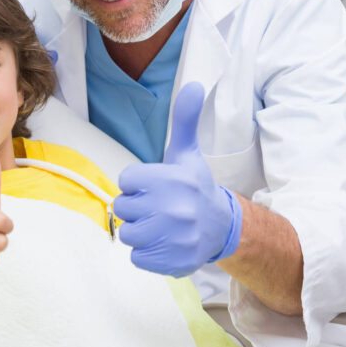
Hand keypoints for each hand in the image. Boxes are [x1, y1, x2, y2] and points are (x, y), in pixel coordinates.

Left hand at [113, 82, 242, 276]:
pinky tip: (163, 242)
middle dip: (136, 207)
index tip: (155, 186)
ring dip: (140, 230)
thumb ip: (184, 119)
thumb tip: (194, 84)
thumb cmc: (194, 186)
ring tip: (159, 224)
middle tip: (157, 206)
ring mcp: (175, 238)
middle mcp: (175, 209)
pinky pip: (136, 257)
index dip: (137, 184)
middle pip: (123, 208)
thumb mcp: (186, 152)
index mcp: (174, 179)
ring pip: (128, 234)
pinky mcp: (172, 262)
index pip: (126, 181)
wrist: (222, 227)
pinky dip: (146, 252)